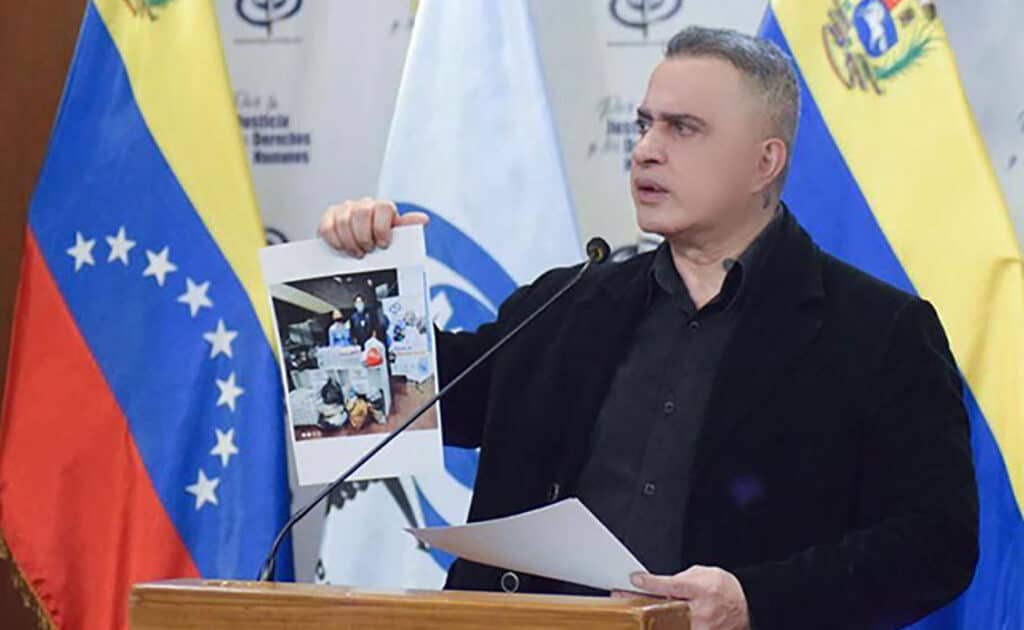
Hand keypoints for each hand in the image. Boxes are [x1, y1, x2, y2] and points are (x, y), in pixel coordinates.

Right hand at [318, 197, 428, 257]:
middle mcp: (363, 205)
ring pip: (344, 221)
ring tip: (356, 252)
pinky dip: (335, 240)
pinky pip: (328, 226)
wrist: (358, 245)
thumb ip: (407, 227)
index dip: (381, 227)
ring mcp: (345, 210)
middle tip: (367, 250)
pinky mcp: (329, 217)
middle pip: (361, 213)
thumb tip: (423, 219)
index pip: (383, 207)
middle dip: (364, 237)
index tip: (382, 244)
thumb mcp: (396, 236)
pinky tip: (342, 247)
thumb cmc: (378, 240)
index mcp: (382, 208)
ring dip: (350, 242)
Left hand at [615, 566, 749, 629]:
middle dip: (640, 604)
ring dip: (647, 620)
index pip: (672, 585)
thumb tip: (660, 585)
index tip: (635, 579)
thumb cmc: (724, 588)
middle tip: (620, 598)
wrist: (747, 606)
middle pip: (664, 609)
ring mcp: (701, 628)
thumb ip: (681, 579)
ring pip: (668, 626)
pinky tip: (647, 624)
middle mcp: (701, 611)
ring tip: (629, 614)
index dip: (651, 582)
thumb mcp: (704, 573)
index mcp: (702, 589)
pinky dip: (660, 626)